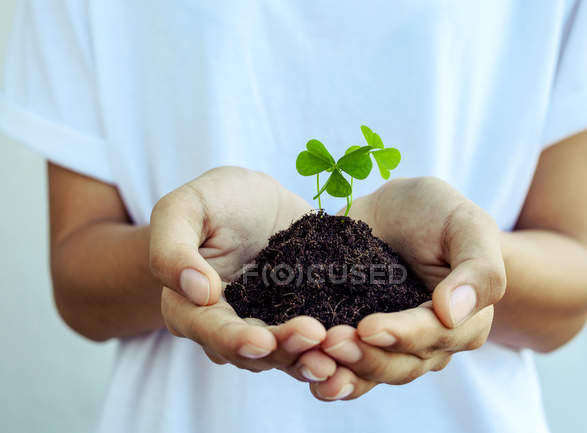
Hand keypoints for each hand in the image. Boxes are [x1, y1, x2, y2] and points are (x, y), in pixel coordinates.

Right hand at [150, 167, 335, 378]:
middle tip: (314, 336)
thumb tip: (198, 293)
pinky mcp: (303, 317)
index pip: (210, 331)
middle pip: (254, 352)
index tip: (261, 340)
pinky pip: (316, 342)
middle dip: (283, 350)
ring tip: (336, 353)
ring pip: (287, 354)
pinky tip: (353, 342)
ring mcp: (270, 325)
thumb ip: (173, 249)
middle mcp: (231, 326)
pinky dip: (333, 349)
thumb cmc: (215, 200)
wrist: (258, 199)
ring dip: (310, 357)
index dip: (234, 341)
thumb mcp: (184, 208)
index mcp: (192, 308)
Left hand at [305, 177, 505, 399]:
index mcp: (463, 322)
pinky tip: (305, 370)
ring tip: (312, 364)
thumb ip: (478, 270)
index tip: (368, 326)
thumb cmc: (438, 214)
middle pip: (400, 366)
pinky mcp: (355, 338)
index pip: (435, 337)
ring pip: (370, 374)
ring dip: (341, 374)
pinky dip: (324, 374)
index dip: (402, 336)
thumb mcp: (467, 226)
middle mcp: (427, 343)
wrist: (396, 210)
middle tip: (331, 342)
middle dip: (365, 358)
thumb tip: (453, 313)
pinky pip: (343, 368)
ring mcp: (389, 345)